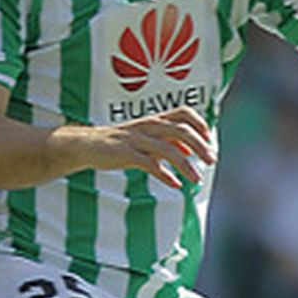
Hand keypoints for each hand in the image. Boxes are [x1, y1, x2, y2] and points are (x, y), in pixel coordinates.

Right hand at [77, 106, 216, 188]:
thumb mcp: (146, 138)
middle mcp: (148, 126)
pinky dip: (165, 175)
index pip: (183, 113)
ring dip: (186, 165)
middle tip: (211, 161)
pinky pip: (149, 164)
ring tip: (196, 179)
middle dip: (200, 146)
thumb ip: (168, 141)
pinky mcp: (125, 153)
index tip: (209, 140)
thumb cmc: (120, 142)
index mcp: (154, 120)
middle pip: (181, 130)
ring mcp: (136, 139)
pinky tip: (175, 185)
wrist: (86, 145)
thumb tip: (190, 149)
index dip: (200, 124)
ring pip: (168, 149)